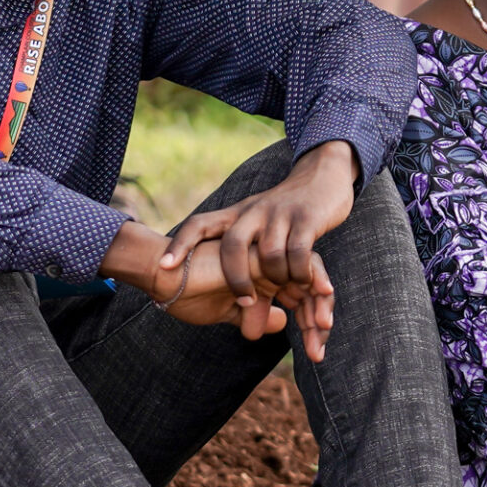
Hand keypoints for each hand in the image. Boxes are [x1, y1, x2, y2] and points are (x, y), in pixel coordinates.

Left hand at [158, 142, 356, 346]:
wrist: (322, 178)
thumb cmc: (286, 214)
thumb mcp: (259, 228)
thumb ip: (246, 261)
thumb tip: (236, 308)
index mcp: (236, 214)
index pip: (199, 224)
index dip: (180, 244)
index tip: (164, 267)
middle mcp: (253, 212)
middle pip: (233, 244)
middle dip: (235, 278)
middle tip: (245, 301)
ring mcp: (279, 214)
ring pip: (269, 254)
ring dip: (276, 279)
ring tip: (285, 289)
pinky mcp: (306, 219)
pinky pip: (298, 253)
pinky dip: (300, 273)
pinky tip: (306, 282)